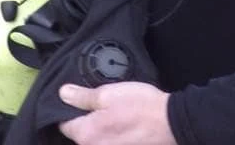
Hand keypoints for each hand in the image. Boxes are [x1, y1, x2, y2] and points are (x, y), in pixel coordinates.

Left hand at [58, 82, 175, 144]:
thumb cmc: (140, 105)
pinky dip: (112, 134)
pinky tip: (123, 124)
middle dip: (86, 119)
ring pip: (95, 139)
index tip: (81, 98)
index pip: (64, 124)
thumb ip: (83, 97)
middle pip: (79, 134)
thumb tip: (62, 94)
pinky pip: (108, 142)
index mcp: (86, 135)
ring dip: (101, 127)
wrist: (172, 122)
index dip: (70, 109)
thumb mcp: (109, 93)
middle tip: (102, 103)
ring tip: (115, 112)